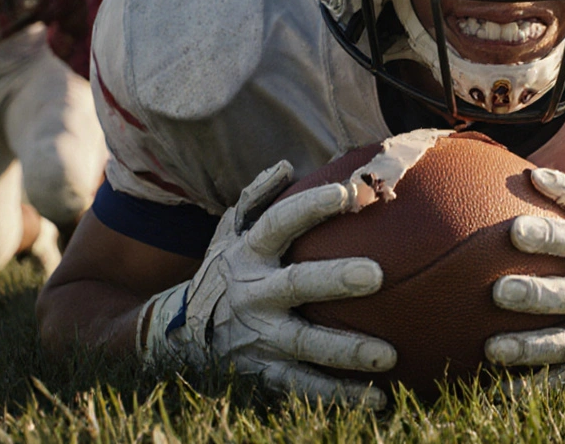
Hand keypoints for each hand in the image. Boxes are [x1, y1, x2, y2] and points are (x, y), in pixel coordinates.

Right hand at [138, 161, 396, 407]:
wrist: (175, 334)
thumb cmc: (221, 271)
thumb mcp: (226, 233)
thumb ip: (256, 198)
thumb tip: (288, 165)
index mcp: (248, 253)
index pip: (279, 223)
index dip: (310, 208)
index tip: (347, 193)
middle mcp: (252, 294)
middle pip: (296, 285)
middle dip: (334, 279)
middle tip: (378, 274)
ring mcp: (257, 336)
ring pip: (304, 344)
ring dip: (346, 350)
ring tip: (389, 355)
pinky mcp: (262, 372)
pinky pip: (304, 385)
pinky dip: (340, 394)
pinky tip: (380, 398)